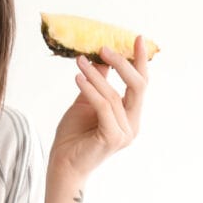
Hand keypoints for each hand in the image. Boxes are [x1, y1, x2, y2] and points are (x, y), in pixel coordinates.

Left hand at [50, 35, 149, 179]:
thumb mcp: (86, 102)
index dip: (140, 61)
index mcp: (130, 115)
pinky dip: (90, 89)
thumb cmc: (73, 136)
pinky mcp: (114, 138)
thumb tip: (101, 57)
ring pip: (114, 95)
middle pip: (138, 86)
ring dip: (95, 75)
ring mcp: (125, 133)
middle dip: (122, 63)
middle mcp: (133, 124)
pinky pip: (103, 106)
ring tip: (79, 62)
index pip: (140, 84)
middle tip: (104, 47)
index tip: (136, 38)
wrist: (62, 165)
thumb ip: (98, 83)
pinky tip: (78, 77)